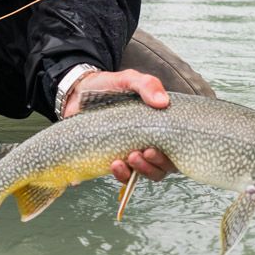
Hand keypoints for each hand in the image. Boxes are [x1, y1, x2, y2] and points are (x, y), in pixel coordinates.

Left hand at [62, 69, 176, 182]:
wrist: (78, 92)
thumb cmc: (109, 86)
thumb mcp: (129, 80)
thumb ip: (147, 85)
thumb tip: (163, 102)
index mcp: (158, 126)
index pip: (176, 148)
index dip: (170, 155)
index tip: (154, 148)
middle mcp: (149, 142)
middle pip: (162, 166)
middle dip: (153, 165)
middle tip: (141, 153)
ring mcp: (131, 152)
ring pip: (144, 173)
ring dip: (137, 171)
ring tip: (125, 160)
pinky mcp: (114, 159)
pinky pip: (123, 174)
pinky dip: (121, 174)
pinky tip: (114, 165)